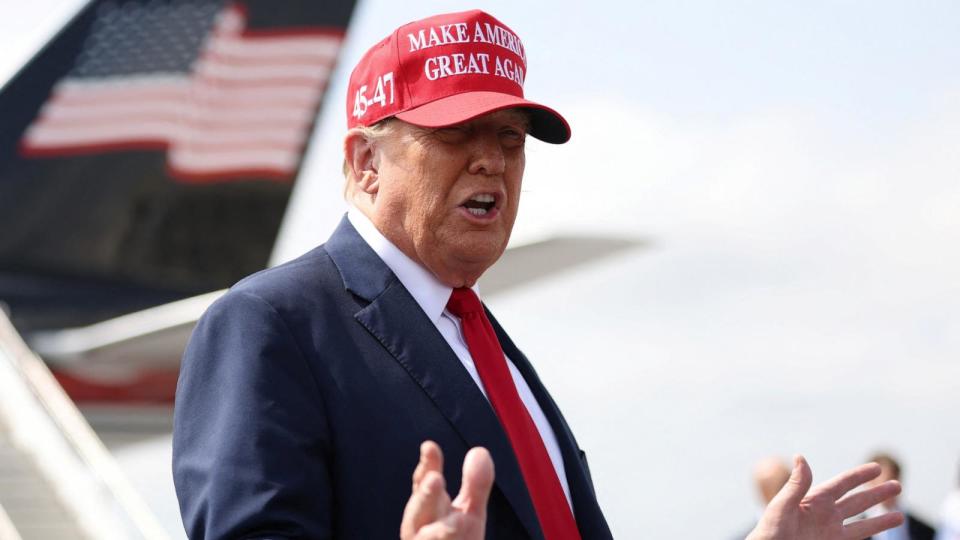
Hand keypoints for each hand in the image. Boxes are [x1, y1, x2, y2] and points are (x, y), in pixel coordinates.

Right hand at [400, 441, 494, 539]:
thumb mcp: (469, 513)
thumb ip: (474, 484)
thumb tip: (480, 451)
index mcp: (427, 512)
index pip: (423, 486)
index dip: (427, 467)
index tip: (430, 446)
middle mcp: (420, 530)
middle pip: (419, 512)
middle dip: (426, 497)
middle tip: (434, 479)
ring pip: (430, 538)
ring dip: (441, 531)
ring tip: (455, 524)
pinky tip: (459, 531)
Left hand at [748, 455, 903, 539]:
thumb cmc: (769, 532)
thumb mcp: (782, 506)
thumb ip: (796, 485)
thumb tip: (801, 457)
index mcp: (814, 500)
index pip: (842, 484)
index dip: (859, 476)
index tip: (877, 468)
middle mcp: (825, 514)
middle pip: (857, 502)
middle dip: (877, 494)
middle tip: (897, 485)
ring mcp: (831, 532)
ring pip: (862, 523)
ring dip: (881, 519)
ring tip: (900, 515)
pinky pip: (858, 538)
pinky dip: (871, 533)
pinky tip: (884, 531)